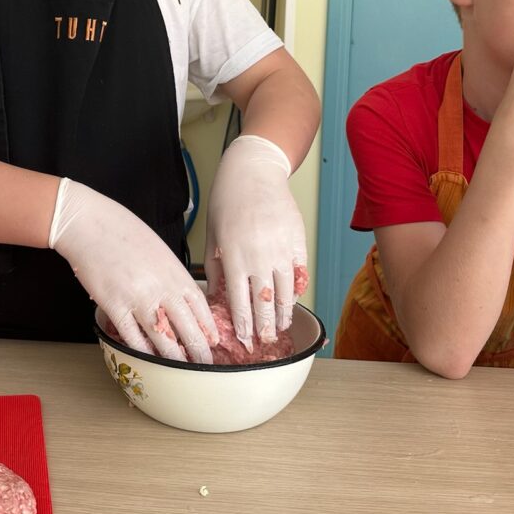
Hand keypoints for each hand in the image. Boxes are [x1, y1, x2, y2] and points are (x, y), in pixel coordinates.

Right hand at [48, 179, 216, 362]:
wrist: (90, 223)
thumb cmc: (123, 231)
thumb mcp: (159, 250)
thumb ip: (172, 275)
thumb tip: (180, 298)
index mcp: (176, 273)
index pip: (202, 310)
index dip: (209, 330)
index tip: (212, 343)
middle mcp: (162, 290)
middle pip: (189, 331)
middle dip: (199, 353)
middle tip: (203, 365)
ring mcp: (139, 300)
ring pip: (164, 341)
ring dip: (174, 359)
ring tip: (180, 369)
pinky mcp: (115, 307)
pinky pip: (133, 338)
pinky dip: (143, 351)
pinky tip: (149, 359)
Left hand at [204, 134, 307, 347]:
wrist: (254, 172)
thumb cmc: (227, 201)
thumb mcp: (213, 235)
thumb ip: (216, 268)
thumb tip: (215, 298)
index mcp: (234, 257)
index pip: (239, 302)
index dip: (244, 325)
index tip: (246, 340)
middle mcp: (259, 256)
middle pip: (265, 303)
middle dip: (265, 327)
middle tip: (265, 342)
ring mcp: (281, 249)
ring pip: (286, 292)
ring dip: (284, 313)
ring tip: (281, 325)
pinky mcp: (298, 240)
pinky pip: (300, 272)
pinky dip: (297, 289)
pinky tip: (292, 299)